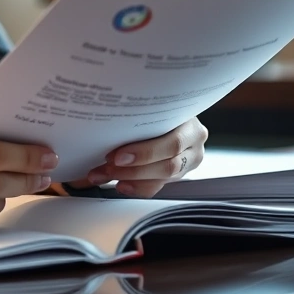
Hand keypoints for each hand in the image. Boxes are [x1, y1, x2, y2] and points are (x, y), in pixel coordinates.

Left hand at [73, 117, 207, 197]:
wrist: (164, 112)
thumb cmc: (151, 107)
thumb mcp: (149, 106)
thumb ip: (135, 115)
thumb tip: (99, 122)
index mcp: (190, 122)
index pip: (172, 143)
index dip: (144, 153)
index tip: (117, 156)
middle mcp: (194, 142)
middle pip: (168, 164)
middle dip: (134, 169)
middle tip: (107, 166)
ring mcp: (189, 160)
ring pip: (163, 177)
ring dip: (130, 178)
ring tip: (103, 175)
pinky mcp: (178, 174)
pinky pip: (158, 187)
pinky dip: (136, 188)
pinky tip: (120, 185)